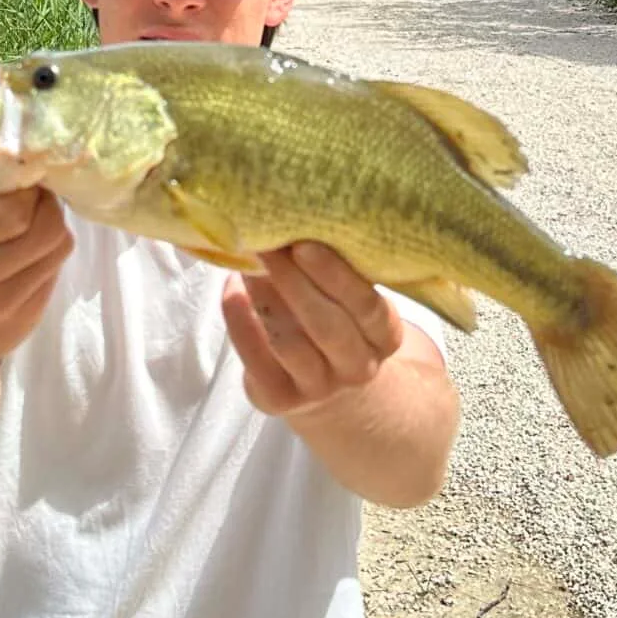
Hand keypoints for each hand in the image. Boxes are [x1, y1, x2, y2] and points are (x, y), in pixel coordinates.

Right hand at [0, 151, 73, 370]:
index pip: (13, 210)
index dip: (26, 189)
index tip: (21, 183)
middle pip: (44, 229)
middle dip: (46, 204)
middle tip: (35, 199)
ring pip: (56, 252)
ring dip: (51, 229)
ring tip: (32, 224)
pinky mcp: (18, 329)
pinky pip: (53, 277)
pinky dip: (46, 259)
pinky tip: (25, 257)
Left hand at [221, 240, 404, 417]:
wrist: (328, 385)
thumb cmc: (338, 319)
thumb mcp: (351, 299)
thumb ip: (334, 268)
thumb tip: (292, 218)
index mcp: (384, 335)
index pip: (367, 307)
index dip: (336, 275)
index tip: (305, 243)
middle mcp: (357, 366)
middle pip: (328, 327)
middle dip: (295, 282)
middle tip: (270, 245)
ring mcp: (318, 388)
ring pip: (291, 345)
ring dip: (266, 298)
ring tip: (248, 261)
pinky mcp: (278, 399)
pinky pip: (257, 361)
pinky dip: (241, 323)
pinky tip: (232, 290)